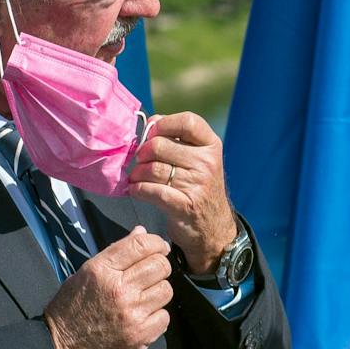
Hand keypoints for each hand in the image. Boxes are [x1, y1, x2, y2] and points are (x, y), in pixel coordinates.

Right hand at [43, 227, 173, 348]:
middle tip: (152, 273)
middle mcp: (119, 289)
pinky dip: (157, 316)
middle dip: (160, 266)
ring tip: (144, 298)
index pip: (141, 245)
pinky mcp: (140, 336)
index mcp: (102, 270)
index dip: (156, 242)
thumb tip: (141, 232)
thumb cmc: (69, 311)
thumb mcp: (85, 274)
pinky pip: (164, 317)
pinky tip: (142, 317)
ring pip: (166, 290)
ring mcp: (132, 314)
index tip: (160, 247)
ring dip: (158, 292)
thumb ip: (115, 253)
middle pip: (160, 266)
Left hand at [126, 111, 238, 275]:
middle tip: (141, 162)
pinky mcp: (185, 206)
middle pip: (160, 145)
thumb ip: (178, 139)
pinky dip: (138, 189)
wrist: (213, 227)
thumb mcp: (199, 159)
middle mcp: (207, 163)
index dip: (164, 124)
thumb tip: (150, 124)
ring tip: (137, 177)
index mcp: (211, 145)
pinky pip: (151, 191)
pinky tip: (136, 190)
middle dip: (143, 153)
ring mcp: (198, 185)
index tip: (152, 134)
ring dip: (137, 174)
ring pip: (152, 169)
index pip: (187, 122)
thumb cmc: (198, 186)